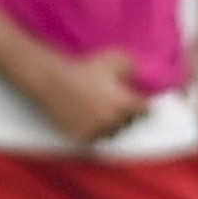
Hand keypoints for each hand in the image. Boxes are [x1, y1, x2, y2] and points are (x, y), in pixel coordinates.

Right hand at [29, 48, 149, 145]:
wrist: (51, 80)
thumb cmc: (84, 68)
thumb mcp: (116, 58)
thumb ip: (134, 67)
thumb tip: (141, 76)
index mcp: (126, 104)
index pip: (145, 111)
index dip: (141, 105)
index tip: (135, 100)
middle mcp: (113, 121)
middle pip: (127, 123)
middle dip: (124, 115)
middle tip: (115, 106)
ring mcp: (96, 131)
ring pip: (110, 133)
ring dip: (109, 126)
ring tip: (103, 116)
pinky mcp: (80, 137)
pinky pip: (93, 139)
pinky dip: (93, 133)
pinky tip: (90, 123)